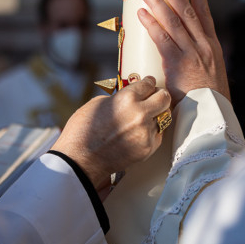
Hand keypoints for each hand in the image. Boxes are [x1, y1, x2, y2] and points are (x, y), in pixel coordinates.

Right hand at [51, 77, 170, 196]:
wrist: (80, 160)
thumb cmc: (82, 131)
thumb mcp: (97, 104)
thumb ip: (118, 98)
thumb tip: (128, 96)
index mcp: (127, 98)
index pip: (149, 84)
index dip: (148, 83)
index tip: (148, 84)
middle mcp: (140, 114)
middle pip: (164, 98)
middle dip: (159, 96)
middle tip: (153, 98)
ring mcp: (146, 132)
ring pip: (164, 117)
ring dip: (156, 114)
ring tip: (146, 116)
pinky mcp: (148, 148)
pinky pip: (158, 134)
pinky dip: (151, 131)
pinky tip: (139, 132)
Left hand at [137, 0, 229, 105]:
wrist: (213, 118)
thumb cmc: (208, 103)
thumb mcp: (209, 78)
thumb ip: (196, 65)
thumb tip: (182, 61)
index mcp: (212, 47)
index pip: (205, 14)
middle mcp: (204, 46)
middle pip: (187, 11)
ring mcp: (192, 54)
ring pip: (173, 21)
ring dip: (157, 2)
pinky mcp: (178, 64)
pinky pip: (162, 39)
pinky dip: (151, 24)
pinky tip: (141, 13)